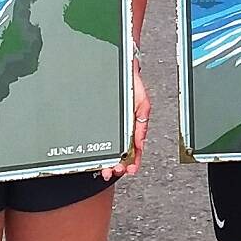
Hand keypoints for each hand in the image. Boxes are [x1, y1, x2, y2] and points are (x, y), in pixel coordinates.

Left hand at [102, 66, 150, 180]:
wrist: (118, 68)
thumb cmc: (132, 84)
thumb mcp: (142, 103)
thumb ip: (142, 121)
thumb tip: (140, 140)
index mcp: (134, 126)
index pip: (136, 148)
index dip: (135, 160)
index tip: (131, 169)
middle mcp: (123, 128)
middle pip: (121, 152)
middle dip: (119, 165)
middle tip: (115, 171)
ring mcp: (111, 127)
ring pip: (110, 149)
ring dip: (109, 161)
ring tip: (106, 169)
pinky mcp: (99, 122)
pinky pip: (99, 140)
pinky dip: (99, 151)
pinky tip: (98, 159)